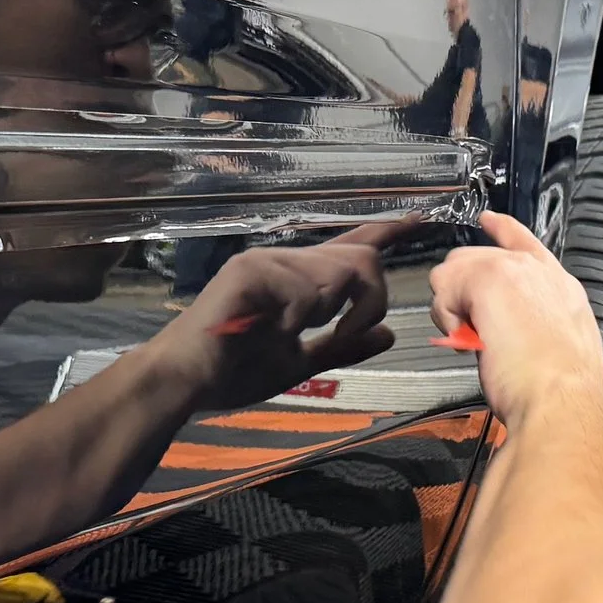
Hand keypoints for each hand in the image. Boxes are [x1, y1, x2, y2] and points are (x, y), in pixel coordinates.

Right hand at [138, 228, 397, 411]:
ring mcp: (265, 261)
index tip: (420, 219)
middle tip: (344, 335)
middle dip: (369, 300)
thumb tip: (388, 333)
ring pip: (338, 272)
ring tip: (293, 336)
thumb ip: (342, 347)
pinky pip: (305, 289)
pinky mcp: (249, 271)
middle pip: (359, 258)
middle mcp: (283, 259)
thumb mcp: (300, 363)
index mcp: (296, 278)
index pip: (349, 246)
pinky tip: (273, 333)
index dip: (386, 231)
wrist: (182, 383)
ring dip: (332, 313)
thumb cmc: (232, 372)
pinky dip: (300, 319)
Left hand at [428, 212, 602, 426]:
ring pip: (455, 270)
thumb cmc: (560, 391)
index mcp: (560, 288)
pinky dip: (446, 318)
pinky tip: (468, 342)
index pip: (527, 243)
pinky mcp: (489, 278)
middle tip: (471, 333)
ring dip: (452, 307)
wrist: (562, 400)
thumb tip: (499, 332)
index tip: (488, 220)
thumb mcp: (553, 347)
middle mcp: (540, 272)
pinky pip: (445, 288)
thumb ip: (528, 325)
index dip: (503, 229)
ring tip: (473, 341)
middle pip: (478, 258)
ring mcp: (515, 270)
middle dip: (462, 292)